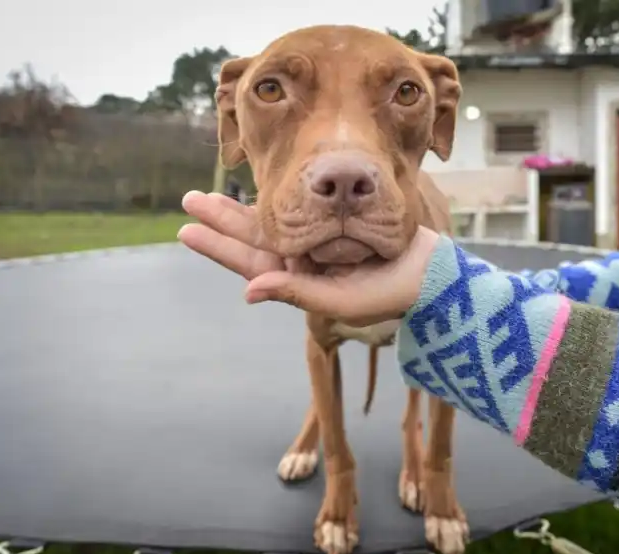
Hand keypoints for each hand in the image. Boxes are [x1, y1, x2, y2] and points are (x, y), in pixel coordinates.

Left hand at [177, 191, 439, 325]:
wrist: (432, 274)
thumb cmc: (390, 293)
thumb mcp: (342, 300)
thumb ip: (297, 293)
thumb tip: (248, 290)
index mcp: (300, 282)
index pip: (251, 263)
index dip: (219, 247)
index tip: (187, 230)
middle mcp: (304, 262)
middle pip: (254, 238)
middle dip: (222, 221)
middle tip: (190, 200)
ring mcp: (320, 243)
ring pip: (273, 222)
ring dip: (242, 209)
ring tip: (211, 193)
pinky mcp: (337, 225)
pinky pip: (301, 209)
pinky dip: (280, 198)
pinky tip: (261, 188)